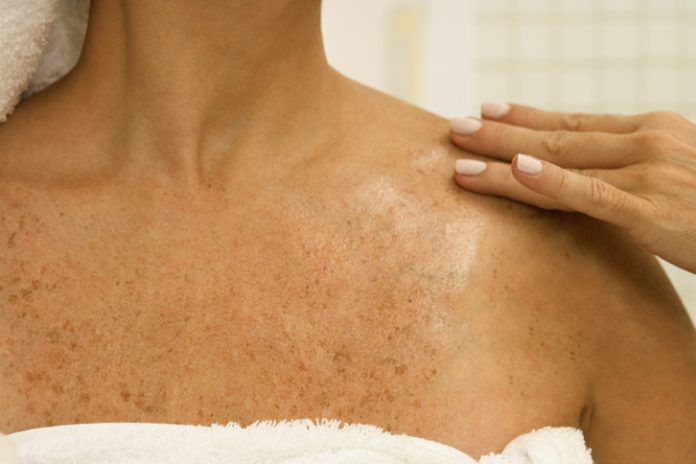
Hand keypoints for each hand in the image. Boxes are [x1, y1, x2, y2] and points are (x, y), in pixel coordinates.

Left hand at [449, 103, 695, 272]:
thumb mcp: (679, 172)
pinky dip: (553, 183)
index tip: (488, 110)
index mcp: (651, 130)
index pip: (574, 123)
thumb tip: (588, 170)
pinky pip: (593, 195)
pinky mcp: (653, 212)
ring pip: (562, 164)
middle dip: (500, 134)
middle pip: (557, 138)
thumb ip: (633, 168)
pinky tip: (519, 171)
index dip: (526, 117)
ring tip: (461, 158)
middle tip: (454, 128)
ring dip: (506, 161)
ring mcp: (649, 174)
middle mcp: (646, 143)